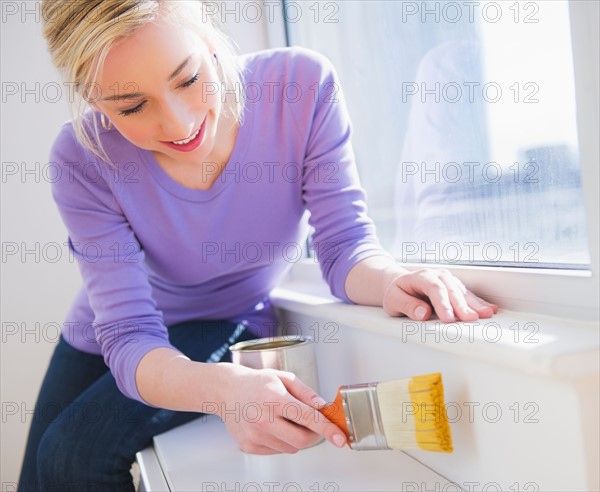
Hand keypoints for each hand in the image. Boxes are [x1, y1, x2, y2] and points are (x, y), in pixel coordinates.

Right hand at [211, 363, 345, 454]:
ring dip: (297, 437)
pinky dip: (282, 441)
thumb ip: (306, 393)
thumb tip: (324, 407)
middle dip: (314, 435)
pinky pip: (277, 450)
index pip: (308, 418)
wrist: (226, 390)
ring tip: (285, 419)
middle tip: (311, 423)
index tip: (341, 438)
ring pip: (291, 448)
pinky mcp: (249, 446)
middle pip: (302, 440)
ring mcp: (254, 435)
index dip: (327, 429)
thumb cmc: (257, 382)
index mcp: (274, 399)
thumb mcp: (284, 378)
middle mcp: (263, 419)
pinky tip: (272, 426)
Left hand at [382, 268, 497, 322]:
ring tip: (485, 314)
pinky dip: (478, 302)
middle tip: (470, 319)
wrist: (398, 284)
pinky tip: (489, 308)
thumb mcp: (393, 300)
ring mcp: (447, 280)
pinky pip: (467, 294)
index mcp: (421, 277)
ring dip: (474, 304)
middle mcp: (437, 276)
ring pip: (462, 291)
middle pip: (451, 290)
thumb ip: (408, 306)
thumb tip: (423, 313)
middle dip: (461, 305)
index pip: (434, 288)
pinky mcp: (454, 287)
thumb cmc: (396, 293)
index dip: (443, 303)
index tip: (449, 318)